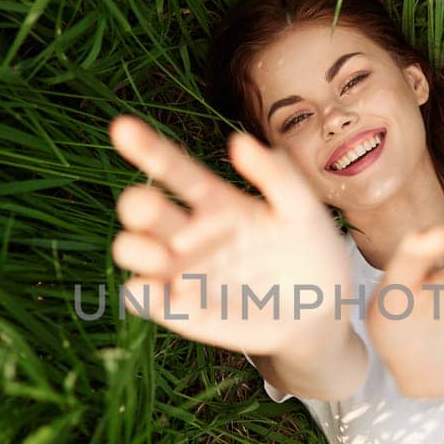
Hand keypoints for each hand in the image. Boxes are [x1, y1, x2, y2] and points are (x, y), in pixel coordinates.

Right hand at [106, 114, 352, 355]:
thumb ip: (277, 175)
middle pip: (142, 209)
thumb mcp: (303, 211)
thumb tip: (238, 141)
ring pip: (130, 249)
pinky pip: (140, 298)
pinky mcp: (179, 309)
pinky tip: (160, 290)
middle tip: (151, 205)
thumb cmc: (312, 257)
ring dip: (133, 247)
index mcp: (215, 202)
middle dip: (136, 204)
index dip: (147, 148)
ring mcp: (181, 272)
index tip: (122, 127)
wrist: (320, 316)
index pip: (173, 170)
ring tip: (165, 254)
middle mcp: (189, 233)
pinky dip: (140, 292)